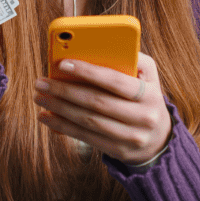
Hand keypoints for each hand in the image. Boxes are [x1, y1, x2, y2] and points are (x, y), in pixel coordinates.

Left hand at [34, 52, 171, 164]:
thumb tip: (96, 50)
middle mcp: (143, 117)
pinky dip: (63, 126)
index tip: (62, 64)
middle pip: (96, 102)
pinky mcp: (118, 151)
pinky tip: (47, 117)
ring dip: (59, 109)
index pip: (115, 81)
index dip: (88, 72)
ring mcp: (131, 137)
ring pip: (88, 121)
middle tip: (41, 82)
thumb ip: (130, 59)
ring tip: (40, 97)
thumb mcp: (148, 76)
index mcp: (149, 94)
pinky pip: (86, 137)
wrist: (159, 139)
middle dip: (65, 91)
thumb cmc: (145, 98)